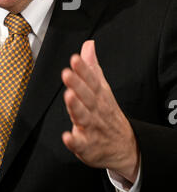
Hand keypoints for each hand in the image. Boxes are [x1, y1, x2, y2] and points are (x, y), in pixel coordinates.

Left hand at [61, 40, 139, 182]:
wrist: (124, 146)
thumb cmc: (107, 113)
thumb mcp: (102, 88)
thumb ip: (92, 67)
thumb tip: (88, 45)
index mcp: (99, 95)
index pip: (92, 80)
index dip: (83, 69)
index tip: (75, 59)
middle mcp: (96, 110)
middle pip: (87, 96)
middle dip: (77, 85)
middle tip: (67, 73)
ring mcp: (92, 128)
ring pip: (84, 117)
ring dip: (76, 107)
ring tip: (69, 96)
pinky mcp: (87, 146)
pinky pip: (81, 144)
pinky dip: (74, 141)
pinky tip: (67, 136)